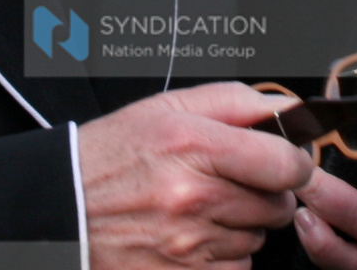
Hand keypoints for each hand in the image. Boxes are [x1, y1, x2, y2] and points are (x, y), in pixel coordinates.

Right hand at [76, 82, 318, 269]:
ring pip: (257, 239)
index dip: (294, 162)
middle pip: (277, 205)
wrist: (62, 211)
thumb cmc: (113, 156)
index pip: (283, 163)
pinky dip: (224, 257)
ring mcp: (187, 244)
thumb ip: (234, 102)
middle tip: (233, 184)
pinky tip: (196, 239)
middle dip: (265, 194)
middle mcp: (193, 197)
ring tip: (204, 210)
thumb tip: (287, 110)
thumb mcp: (167, 109)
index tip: (285, 162)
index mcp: (192, 145)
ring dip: (242, 226)